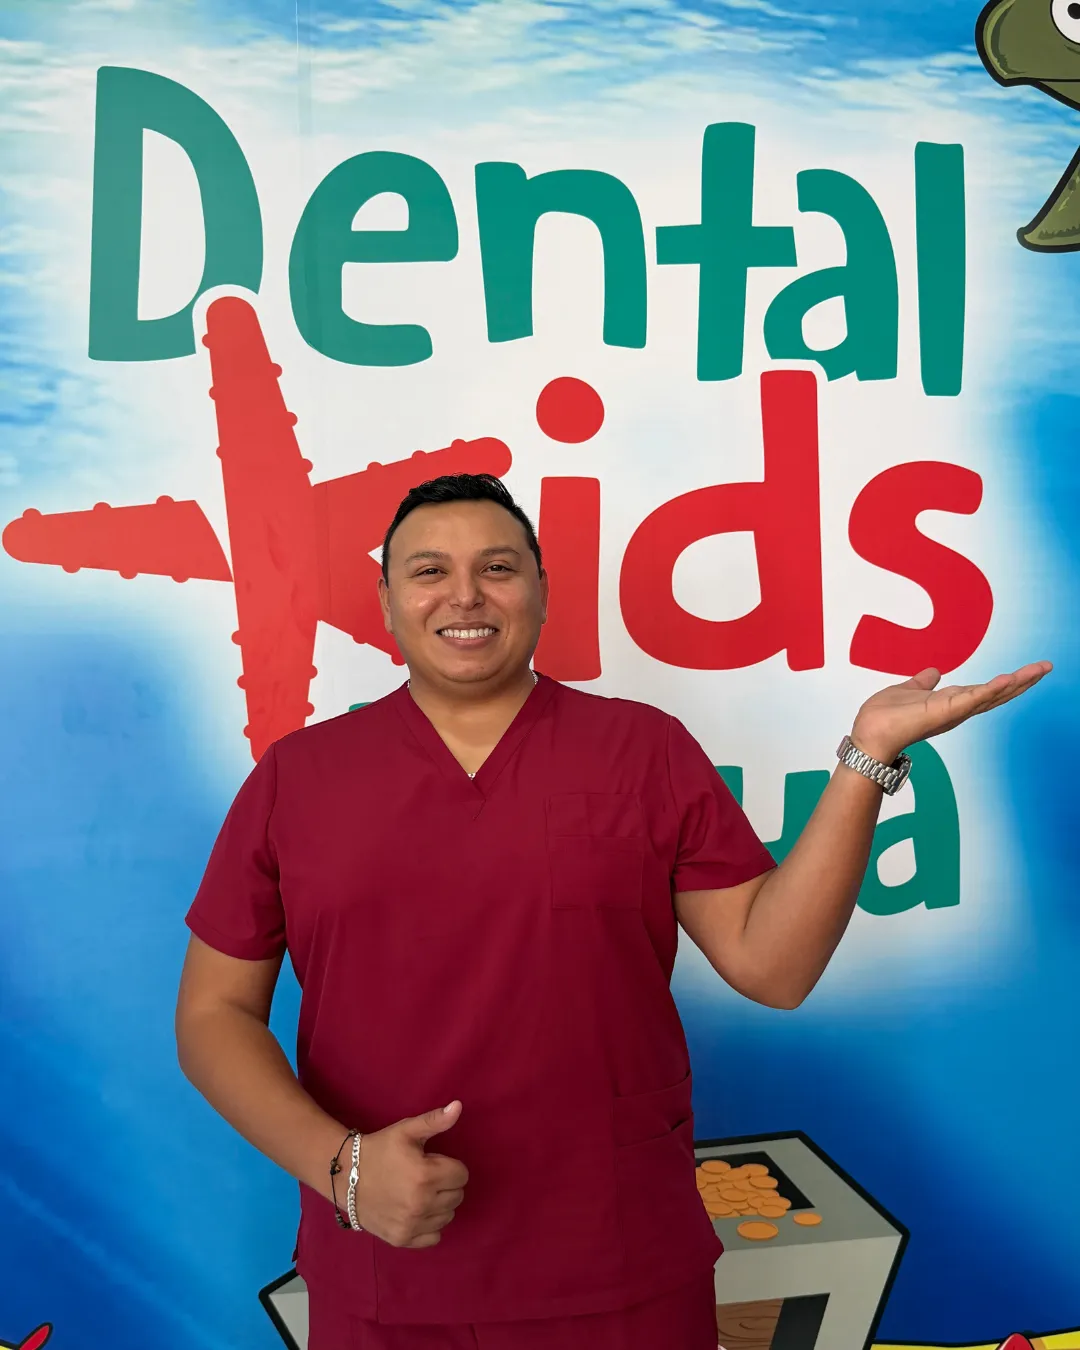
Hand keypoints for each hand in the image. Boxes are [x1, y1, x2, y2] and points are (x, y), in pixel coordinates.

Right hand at [348, 1101, 468, 1248]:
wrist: (345, 1176)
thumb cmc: (379, 1150)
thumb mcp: (406, 1130)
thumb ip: (435, 1120)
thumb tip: (458, 1106)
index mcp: (426, 1175)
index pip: (462, 1175)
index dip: (450, 1166)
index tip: (433, 1163)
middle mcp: (422, 1204)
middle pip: (457, 1196)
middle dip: (446, 1184)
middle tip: (425, 1177)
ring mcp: (412, 1224)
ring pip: (448, 1217)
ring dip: (439, 1205)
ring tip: (420, 1192)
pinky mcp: (402, 1239)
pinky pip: (434, 1237)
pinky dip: (430, 1225)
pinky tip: (416, 1212)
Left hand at [850, 661, 1052, 764]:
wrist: (869, 736)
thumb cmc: (883, 719)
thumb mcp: (906, 692)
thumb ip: (921, 683)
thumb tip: (934, 672)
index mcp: (949, 703)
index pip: (984, 691)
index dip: (1006, 682)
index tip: (1027, 672)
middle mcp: (956, 710)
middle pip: (997, 694)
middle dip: (1022, 681)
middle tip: (1046, 667)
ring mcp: (953, 712)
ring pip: (991, 695)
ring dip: (1016, 682)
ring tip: (1039, 670)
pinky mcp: (945, 712)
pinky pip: (972, 699)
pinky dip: (990, 690)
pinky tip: (1008, 680)